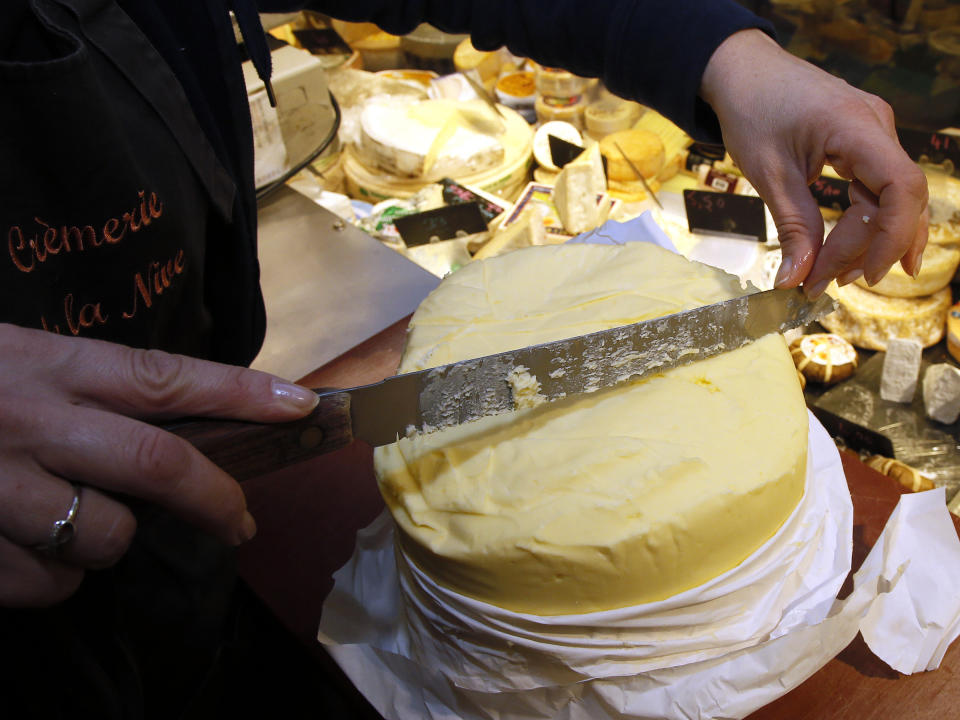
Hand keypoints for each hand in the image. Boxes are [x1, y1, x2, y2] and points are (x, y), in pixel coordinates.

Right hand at [0, 323, 318, 607]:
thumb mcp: (16, 362)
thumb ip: (88, 390)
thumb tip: (178, 420)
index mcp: (48, 366)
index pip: (168, 377)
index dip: (243, 393)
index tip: (301, 407)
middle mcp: (31, 423)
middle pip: (160, 463)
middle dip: (215, 497)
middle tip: (239, 521)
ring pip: (105, 538)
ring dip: (108, 540)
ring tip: (72, 519)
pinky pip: (47, 584)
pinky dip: (52, 577)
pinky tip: (21, 547)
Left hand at [700, 29, 928, 296]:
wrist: (743, 72)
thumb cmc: (752, 111)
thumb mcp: (769, 174)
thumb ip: (792, 227)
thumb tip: (796, 281)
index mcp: (857, 127)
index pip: (903, 187)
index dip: (890, 238)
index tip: (860, 275)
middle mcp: (877, 127)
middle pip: (897, 200)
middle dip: (866, 249)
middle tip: (824, 283)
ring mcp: (874, 133)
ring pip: (891, 198)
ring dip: (867, 241)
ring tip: (833, 275)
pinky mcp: (863, 143)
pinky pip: (877, 188)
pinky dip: (864, 222)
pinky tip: (856, 253)